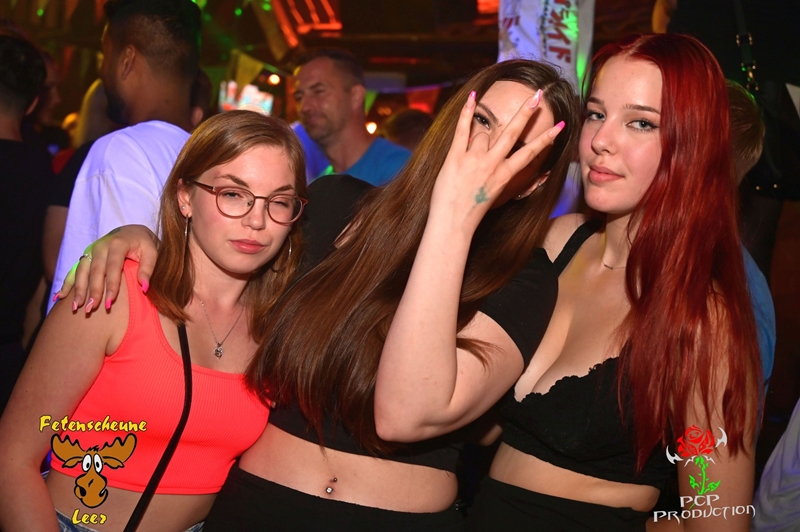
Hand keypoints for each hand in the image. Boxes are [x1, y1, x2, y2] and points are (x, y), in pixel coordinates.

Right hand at [53, 225, 158, 311]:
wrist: (132, 232)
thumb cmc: (144, 245)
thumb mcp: (152, 252)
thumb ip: (148, 268)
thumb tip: (144, 287)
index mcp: (117, 244)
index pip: (113, 267)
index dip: (111, 285)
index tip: (110, 303)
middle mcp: (100, 246)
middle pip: (95, 271)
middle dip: (92, 291)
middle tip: (90, 309)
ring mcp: (90, 251)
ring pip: (81, 272)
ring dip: (78, 290)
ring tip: (76, 307)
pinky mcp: (85, 257)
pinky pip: (73, 270)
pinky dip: (66, 284)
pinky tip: (59, 297)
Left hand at [430, 90, 564, 232]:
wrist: (452, 222)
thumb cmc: (472, 210)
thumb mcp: (495, 193)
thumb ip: (499, 172)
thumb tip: (497, 152)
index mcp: (505, 175)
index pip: (530, 152)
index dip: (546, 138)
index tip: (560, 126)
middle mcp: (493, 164)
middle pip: (513, 132)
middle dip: (527, 112)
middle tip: (538, 95)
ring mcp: (474, 159)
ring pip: (483, 134)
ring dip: (478, 141)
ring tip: (469, 162)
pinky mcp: (456, 157)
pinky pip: (462, 129)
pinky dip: (466, 112)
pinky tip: (472, 97)